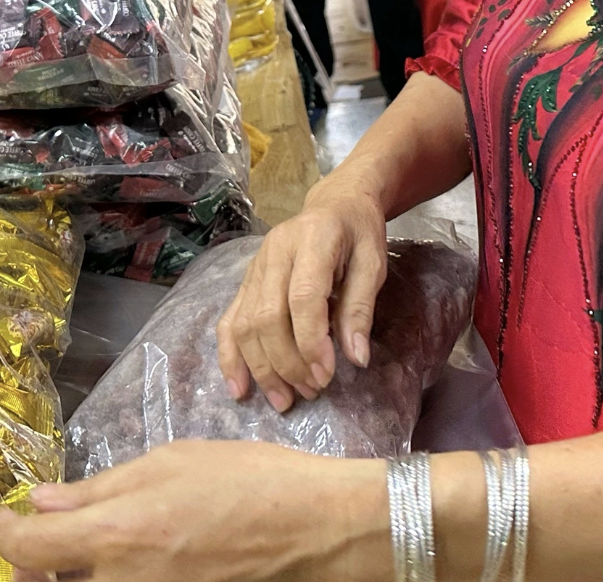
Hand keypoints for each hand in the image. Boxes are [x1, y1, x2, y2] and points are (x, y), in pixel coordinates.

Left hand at [0, 440, 385, 581]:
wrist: (314, 530)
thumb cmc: (247, 481)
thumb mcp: (168, 463)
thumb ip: (98, 488)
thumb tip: (42, 502)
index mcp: (116, 536)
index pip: (24, 550)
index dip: (3, 531)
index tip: (6, 514)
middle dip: (32, 567)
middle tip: (43, 539)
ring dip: (71, 577)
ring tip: (85, 552)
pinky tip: (126, 562)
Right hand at [216, 179, 388, 411]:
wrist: (334, 204)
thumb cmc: (358, 233)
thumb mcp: (373, 263)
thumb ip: (361, 308)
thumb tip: (356, 359)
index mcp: (312, 240)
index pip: (303, 298)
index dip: (311, 341)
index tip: (326, 375)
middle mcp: (275, 252)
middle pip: (268, 316)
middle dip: (287, 362)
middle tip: (312, 390)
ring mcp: (255, 266)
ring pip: (245, 324)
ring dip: (262, 368)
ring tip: (284, 399)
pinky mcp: (245, 280)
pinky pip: (229, 320)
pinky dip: (231, 356)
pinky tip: (239, 387)